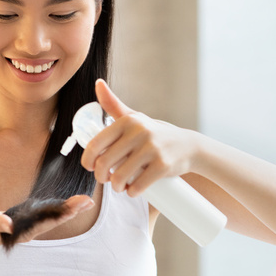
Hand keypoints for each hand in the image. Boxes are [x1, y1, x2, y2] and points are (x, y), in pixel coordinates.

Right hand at [0, 196, 93, 255]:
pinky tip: (73, 204)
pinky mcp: (30, 219)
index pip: (44, 223)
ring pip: (54, 217)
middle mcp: (29, 230)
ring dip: (71, 209)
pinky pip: (50, 213)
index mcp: (20, 230)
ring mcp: (31, 225)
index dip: (59, 216)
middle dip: (71, 211)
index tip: (74, 209)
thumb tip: (9, 224)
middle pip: (54, 220)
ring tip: (87, 201)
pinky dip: (62, 207)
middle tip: (88, 201)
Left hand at [80, 79, 197, 195]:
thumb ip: (113, 104)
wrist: (188, 146)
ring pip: (119, 177)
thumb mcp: (134, 118)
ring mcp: (152, 148)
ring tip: (120, 186)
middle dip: (101, 177)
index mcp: (127, 122)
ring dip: (116, 187)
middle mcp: (139, 132)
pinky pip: (138, 185)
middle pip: (104, 164)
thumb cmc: (154, 134)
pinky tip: (133, 190)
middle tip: (106, 180)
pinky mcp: (163, 165)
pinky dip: (132, 192)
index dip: (88, 161)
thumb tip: (98, 83)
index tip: (91, 168)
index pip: (96, 144)